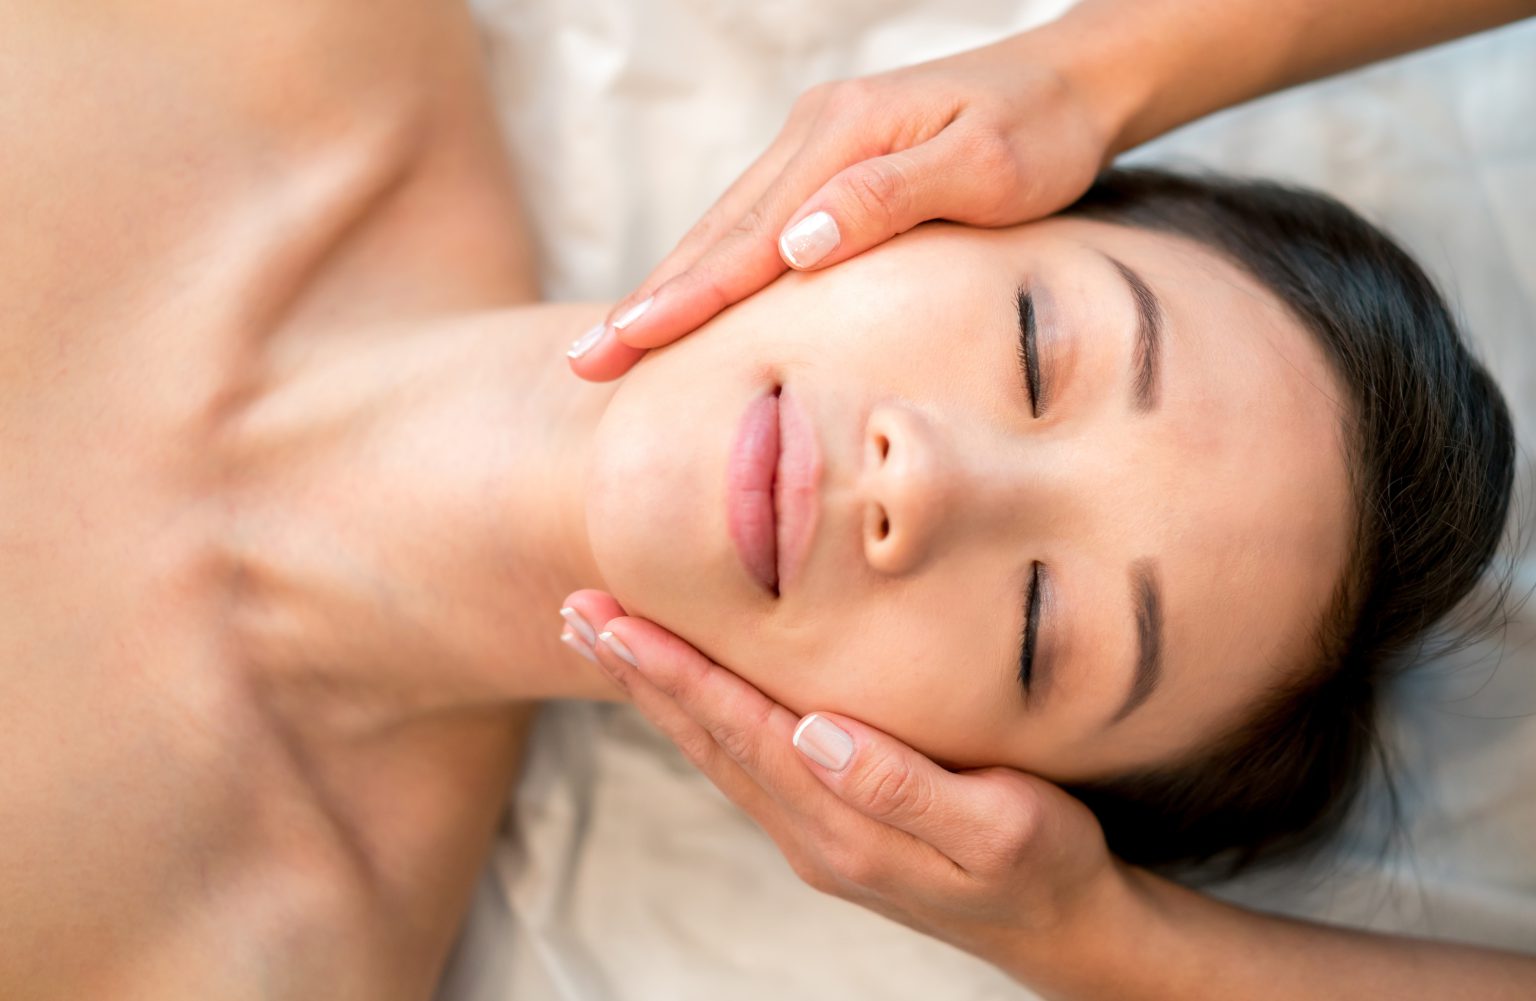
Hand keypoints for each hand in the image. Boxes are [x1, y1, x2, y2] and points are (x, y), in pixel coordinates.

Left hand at [558, 589, 1126, 973]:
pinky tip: (680, 690)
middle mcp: (809, 831)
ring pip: (714, 751)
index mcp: (843, 823)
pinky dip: (696, 716)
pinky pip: (742, 761)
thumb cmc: (1045, 867)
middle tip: (575, 614)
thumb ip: (904, 785)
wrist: (1064, 931)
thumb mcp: (1001, 826)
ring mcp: (812, 833)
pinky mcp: (827, 826)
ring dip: (654, 694)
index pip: (741, 731)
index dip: (677, 674)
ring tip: (602, 641)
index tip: (615, 624)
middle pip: (706, 740)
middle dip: (638, 674)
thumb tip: (816, 731)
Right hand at [565, 31, 1117, 380]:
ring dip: (669, 285)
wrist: (1072, 79)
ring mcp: (815, 143)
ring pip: (725, 226)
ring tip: (617, 339)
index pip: (746, 236)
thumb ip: (887, 200)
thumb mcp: (983, 165)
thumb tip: (796, 245)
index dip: (683, 297)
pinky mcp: (828, 159)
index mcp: (840, 136)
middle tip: (587, 362)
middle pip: (714, 231)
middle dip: (648, 300)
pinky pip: (753, 220)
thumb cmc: (1040, 130)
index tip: (626, 342)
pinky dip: (712, 264)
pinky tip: (689, 297)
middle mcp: (812, 134)